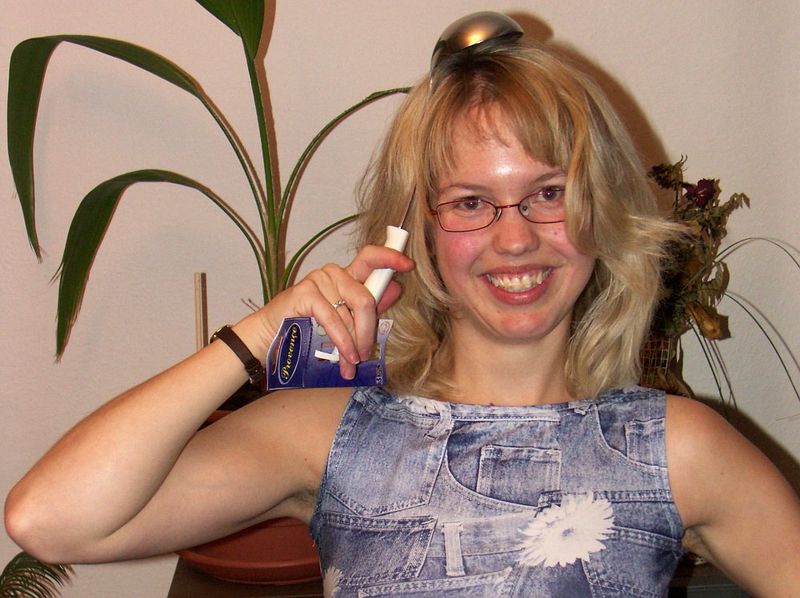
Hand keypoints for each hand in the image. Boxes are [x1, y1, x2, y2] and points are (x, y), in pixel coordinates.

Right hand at [251, 245, 414, 378]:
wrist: (271, 335)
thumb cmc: (307, 326)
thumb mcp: (344, 319)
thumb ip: (369, 306)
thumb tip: (396, 288)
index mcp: (346, 276)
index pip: (370, 257)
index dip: (390, 258)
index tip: (408, 265)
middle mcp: (334, 273)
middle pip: (366, 296)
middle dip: (368, 330)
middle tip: (366, 353)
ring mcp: (319, 280)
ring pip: (353, 310)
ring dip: (356, 341)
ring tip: (353, 363)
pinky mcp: (305, 292)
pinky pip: (333, 318)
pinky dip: (342, 341)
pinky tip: (345, 356)